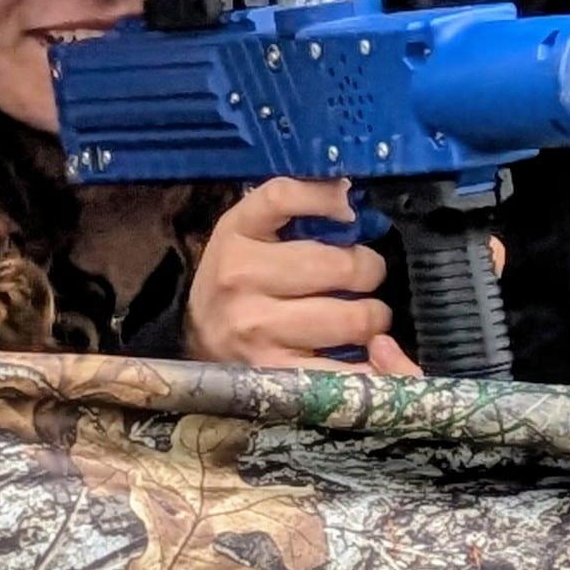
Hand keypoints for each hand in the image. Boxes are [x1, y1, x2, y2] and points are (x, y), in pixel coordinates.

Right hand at [186, 178, 418, 377]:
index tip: (350, 208)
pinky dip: (368, 365)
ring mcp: (259, 331)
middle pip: (340, 266)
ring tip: (361, 317)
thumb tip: (350, 194)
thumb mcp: (248, 231)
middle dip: (369, 271)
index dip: (327, 198)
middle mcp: (243, 280)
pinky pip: (345, 373)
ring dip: (372, 319)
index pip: (283, 197)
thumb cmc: (237, 278)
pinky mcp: (276, 375)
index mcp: (237, 235)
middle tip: (364, 276)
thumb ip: (293, 206)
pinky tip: (364, 354)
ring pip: (352, 319)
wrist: (197, 338)